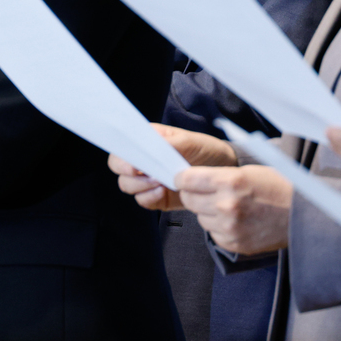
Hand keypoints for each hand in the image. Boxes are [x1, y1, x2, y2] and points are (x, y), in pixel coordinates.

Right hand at [108, 124, 238, 209]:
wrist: (221, 170)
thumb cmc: (205, 149)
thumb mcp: (190, 141)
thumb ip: (170, 145)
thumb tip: (152, 150)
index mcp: (147, 140)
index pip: (122, 146)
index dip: (122, 156)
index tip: (134, 165)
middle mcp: (143, 158)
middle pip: (118, 168)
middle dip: (129, 174)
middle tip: (149, 176)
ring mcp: (148, 178)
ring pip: (127, 185)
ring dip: (141, 186)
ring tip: (161, 183)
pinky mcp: (155, 196)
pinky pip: (142, 200)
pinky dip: (149, 198)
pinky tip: (163, 192)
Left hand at [177, 165, 291, 255]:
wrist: (303, 216)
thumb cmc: (279, 187)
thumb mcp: (250, 170)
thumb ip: (219, 175)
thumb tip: (191, 178)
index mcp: (231, 181)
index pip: (187, 180)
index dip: (183, 178)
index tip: (184, 178)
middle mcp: (227, 205)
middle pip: (189, 199)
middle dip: (194, 193)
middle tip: (206, 190)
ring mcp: (229, 227)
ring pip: (200, 217)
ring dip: (207, 210)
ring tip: (229, 205)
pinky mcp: (233, 244)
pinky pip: (213, 233)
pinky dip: (219, 226)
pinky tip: (236, 219)